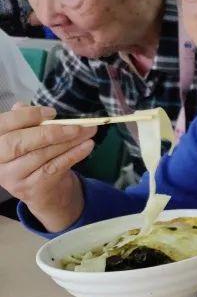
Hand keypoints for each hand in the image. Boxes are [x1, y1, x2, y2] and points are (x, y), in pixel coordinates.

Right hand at [0, 104, 91, 230]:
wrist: (43, 191)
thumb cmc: (33, 157)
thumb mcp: (26, 139)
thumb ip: (24, 123)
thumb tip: (23, 106)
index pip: (3, 125)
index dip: (26, 116)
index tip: (52, 112)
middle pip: (19, 143)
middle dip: (50, 132)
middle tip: (76, 125)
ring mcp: (14, 176)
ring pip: (41, 155)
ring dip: (69, 141)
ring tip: (88, 131)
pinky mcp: (32, 187)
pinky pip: (55, 167)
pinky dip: (74, 154)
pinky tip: (87, 145)